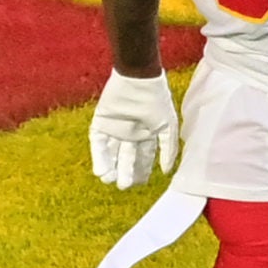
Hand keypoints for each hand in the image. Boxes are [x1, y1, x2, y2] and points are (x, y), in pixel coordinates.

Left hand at [89, 71, 178, 189]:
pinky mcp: (100, 124)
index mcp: (147, 133)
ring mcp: (114, 129)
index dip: (142, 170)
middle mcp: (130, 134)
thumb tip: (167, 171)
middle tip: (124, 186)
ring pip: (111, 153)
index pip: (143, 157)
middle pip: (126, 158)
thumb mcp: (168, 126)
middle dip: (125, 172)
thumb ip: (168, 149)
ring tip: (110, 180)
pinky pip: (98, 144)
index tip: (140, 184)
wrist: (137, 80)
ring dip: (111, 167)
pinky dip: (99, 157)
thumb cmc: (156, 100)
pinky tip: (101, 170)